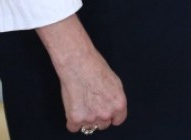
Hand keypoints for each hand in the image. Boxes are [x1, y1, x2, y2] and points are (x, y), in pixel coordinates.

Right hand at [35, 15, 126, 132]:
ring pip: (88, 127)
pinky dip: (72, 120)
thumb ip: (115, 99)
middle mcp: (106, 113)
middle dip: (98, 117)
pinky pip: (73, 127)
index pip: (118, 120)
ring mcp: (91, 118)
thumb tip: (113, 107)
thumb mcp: (115, 83)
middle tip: (91, 104)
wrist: (78, 64)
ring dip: (85, 118)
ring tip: (81, 102)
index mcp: (118, 104)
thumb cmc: (95, 68)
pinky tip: (73, 107)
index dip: (111, 115)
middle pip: (103, 125)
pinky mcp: (75, 118)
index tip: (106, 112)